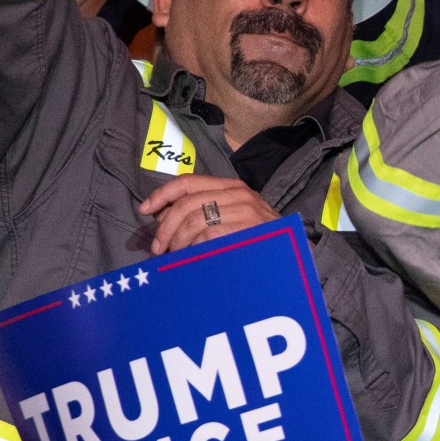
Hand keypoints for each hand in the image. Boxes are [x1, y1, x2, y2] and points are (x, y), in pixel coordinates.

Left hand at [139, 175, 279, 254]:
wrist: (294, 251)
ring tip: (175, 255)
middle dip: (166, 227)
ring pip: (194, 221)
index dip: (162, 194)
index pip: (188, 182)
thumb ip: (204, 211)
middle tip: (158, 247)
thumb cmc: (259, 237)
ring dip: (178, 241)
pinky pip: (207, 237)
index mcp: (231, 186)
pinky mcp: (246, 229)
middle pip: (186, 204)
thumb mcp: (234, 216)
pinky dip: (194, 249)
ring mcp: (244, 210)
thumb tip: (161, 216)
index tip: (145, 209)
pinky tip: (192, 258)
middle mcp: (237, 194)